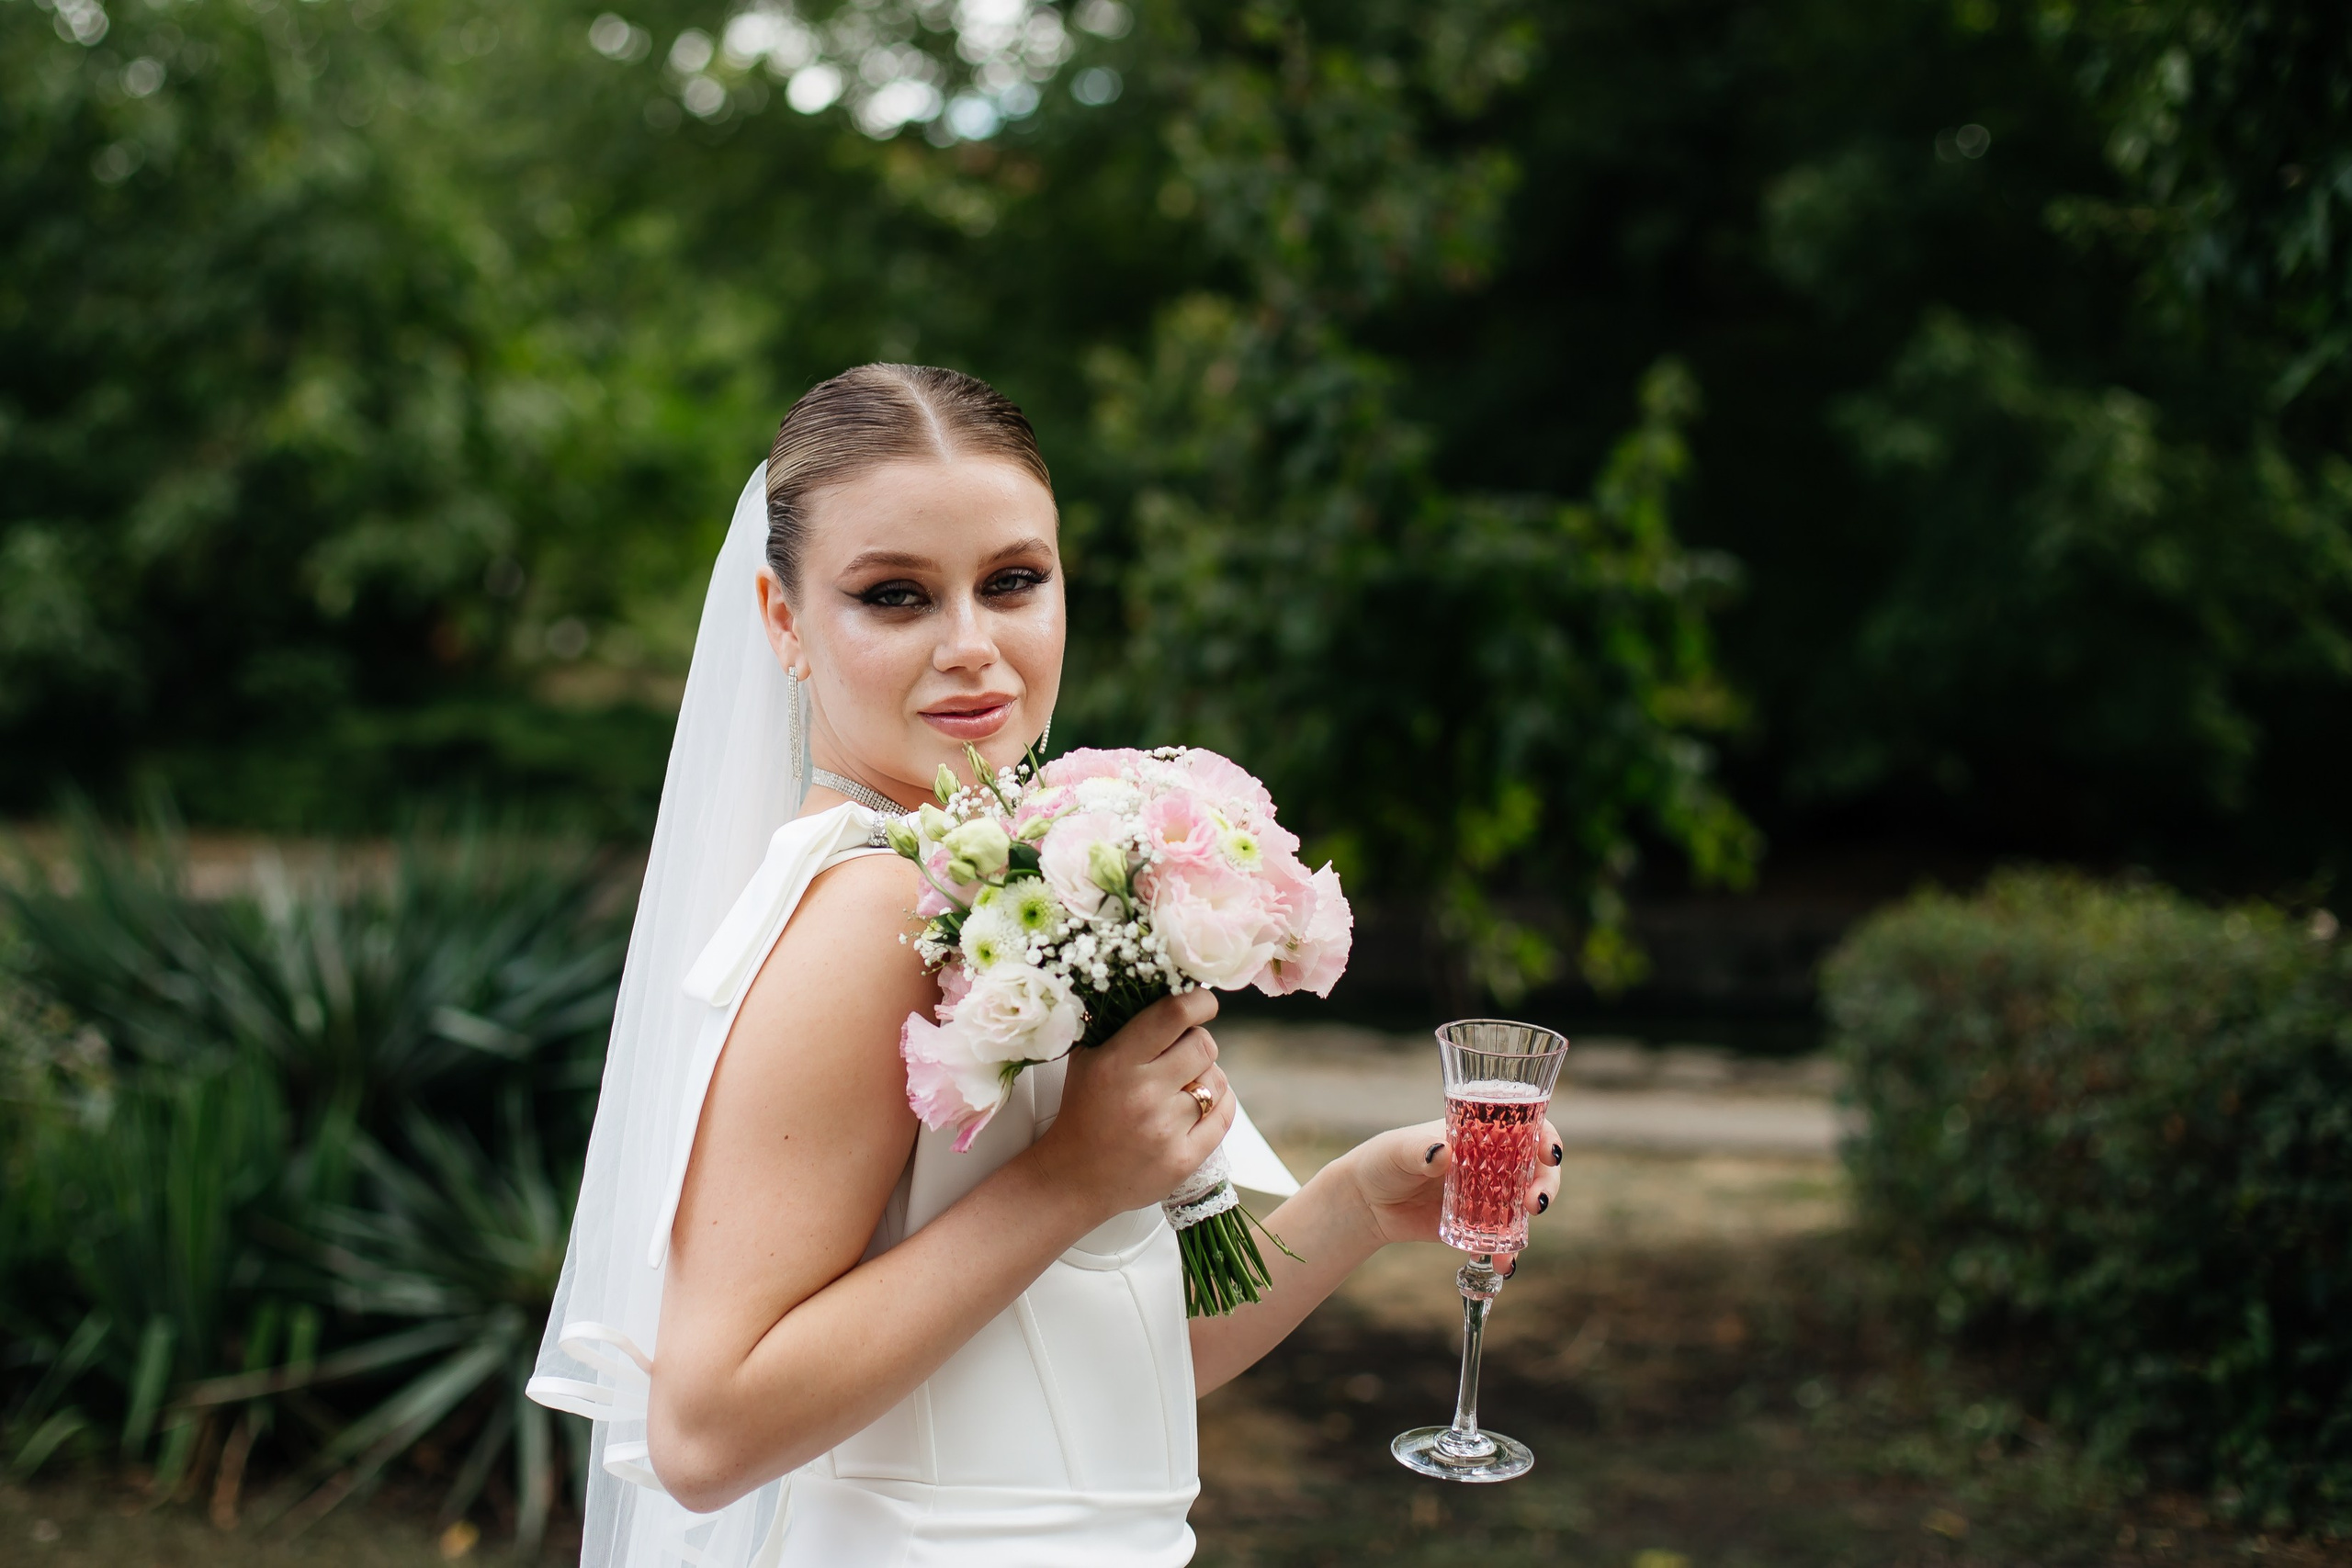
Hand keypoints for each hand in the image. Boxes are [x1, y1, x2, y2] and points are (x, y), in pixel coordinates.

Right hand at [1026, 990, 1235, 1221]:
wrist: (1072, 1178)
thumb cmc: (1082, 1112)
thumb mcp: (1086, 1060)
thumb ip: (1117, 1026)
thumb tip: (1159, 987)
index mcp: (1118, 1062)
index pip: (1174, 1014)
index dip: (1199, 1002)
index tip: (1202, 1004)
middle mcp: (1144, 1093)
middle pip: (1204, 1046)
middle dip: (1198, 1043)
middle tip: (1183, 1053)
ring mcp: (1166, 1129)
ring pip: (1217, 1080)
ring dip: (1206, 1077)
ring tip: (1183, 1086)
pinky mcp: (1184, 1159)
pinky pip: (1224, 1115)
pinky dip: (1218, 1104)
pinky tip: (1200, 1105)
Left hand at [1341, 1116, 1564, 1249]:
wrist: (1367, 1202)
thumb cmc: (1384, 1161)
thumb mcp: (1398, 1151)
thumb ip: (1420, 1150)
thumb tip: (1443, 1153)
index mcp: (1477, 1132)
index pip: (1524, 1126)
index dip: (1544, 1137)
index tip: (1548, 1154)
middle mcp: (1490, 1161)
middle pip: (1534, 1168)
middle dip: (1545, 1184)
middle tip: (1535, 1203)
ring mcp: (1487, 1194)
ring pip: (1523, 1206)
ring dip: (1528, 1225)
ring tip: (1514, 1246)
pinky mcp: (1476, 1224)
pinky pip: (1501, 1238)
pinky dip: (1506, 1252)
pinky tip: (1502, 1264)